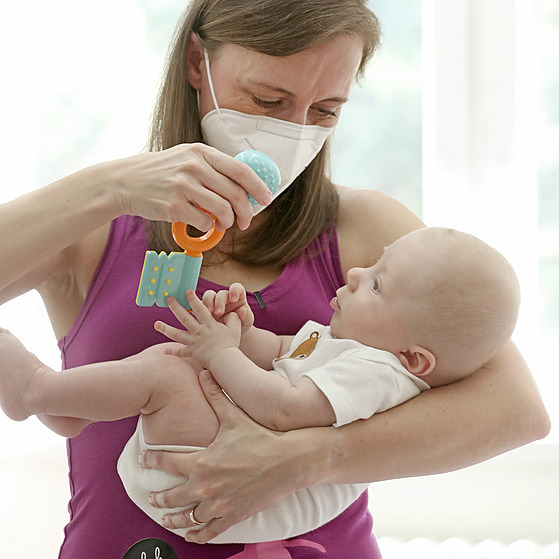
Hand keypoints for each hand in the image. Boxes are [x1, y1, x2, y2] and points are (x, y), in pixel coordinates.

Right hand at [110, 143, 272, 230]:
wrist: (125, 181)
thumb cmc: (161, 173)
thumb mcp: (187, 158)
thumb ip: (213, 168)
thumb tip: (245, 187)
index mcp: (201, 152)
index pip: (240, 170)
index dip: (258, 187)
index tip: (266, 199)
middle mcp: (194, 166)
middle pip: (235, 194)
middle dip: (246, 212)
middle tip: (244, 222)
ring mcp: (183, 186)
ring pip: (223, 210)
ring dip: (227, 222)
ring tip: (221, 224)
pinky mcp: (173, 206)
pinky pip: (204, 222)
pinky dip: (208, 228)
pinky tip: (201, 224)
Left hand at [138, 370, 304, 542]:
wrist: (288, 460)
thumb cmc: (260, 437)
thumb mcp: (234, 415)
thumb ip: (215, 395)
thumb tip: (203, 372)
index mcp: (201, 462)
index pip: (166, 462)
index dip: (151, 460)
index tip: (143, 460)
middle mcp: (205, 486)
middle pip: (171, 496)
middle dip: (158, 496)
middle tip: (151, 495)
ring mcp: (218, 504)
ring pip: (186, 518)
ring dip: (172, 519)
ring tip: (165, 518)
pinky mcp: (232, 516)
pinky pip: (208, 532)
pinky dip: (196, 535)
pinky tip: (190, 535)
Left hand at [155, 291, 240, 367]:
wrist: (224, 360)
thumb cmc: (230, 344)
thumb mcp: (235, 328)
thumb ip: (233, 318)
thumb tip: (232, 312)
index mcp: (209, 324)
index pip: (200, 308)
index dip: (193, 299)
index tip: (187, 291)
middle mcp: (198, 331)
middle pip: (184, 317)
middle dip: (175, 307)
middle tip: (167, 299)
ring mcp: (193, 342)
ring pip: (176, 334)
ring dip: (165, 328)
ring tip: (156, 324)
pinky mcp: (192, 352)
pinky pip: (180, 352)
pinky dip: (172, 351)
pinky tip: (165, 350)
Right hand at [202, 283, 254, 331]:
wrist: (233, 335)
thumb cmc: (242, 325)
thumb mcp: (247, 321)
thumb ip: (247, 316)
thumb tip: (242, 310)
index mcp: (237, 297)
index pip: (236, 288)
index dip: (234, 291)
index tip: (234, 299)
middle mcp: (225, 298)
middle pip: (220, 293)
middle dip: (219, 302)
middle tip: (219, 312)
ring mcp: (214, 303)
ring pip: (208, 296)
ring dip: (208, 303)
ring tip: (209, 313)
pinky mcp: (204, 309)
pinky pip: (199, 305)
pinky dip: (199, 308)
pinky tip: (200, 315)